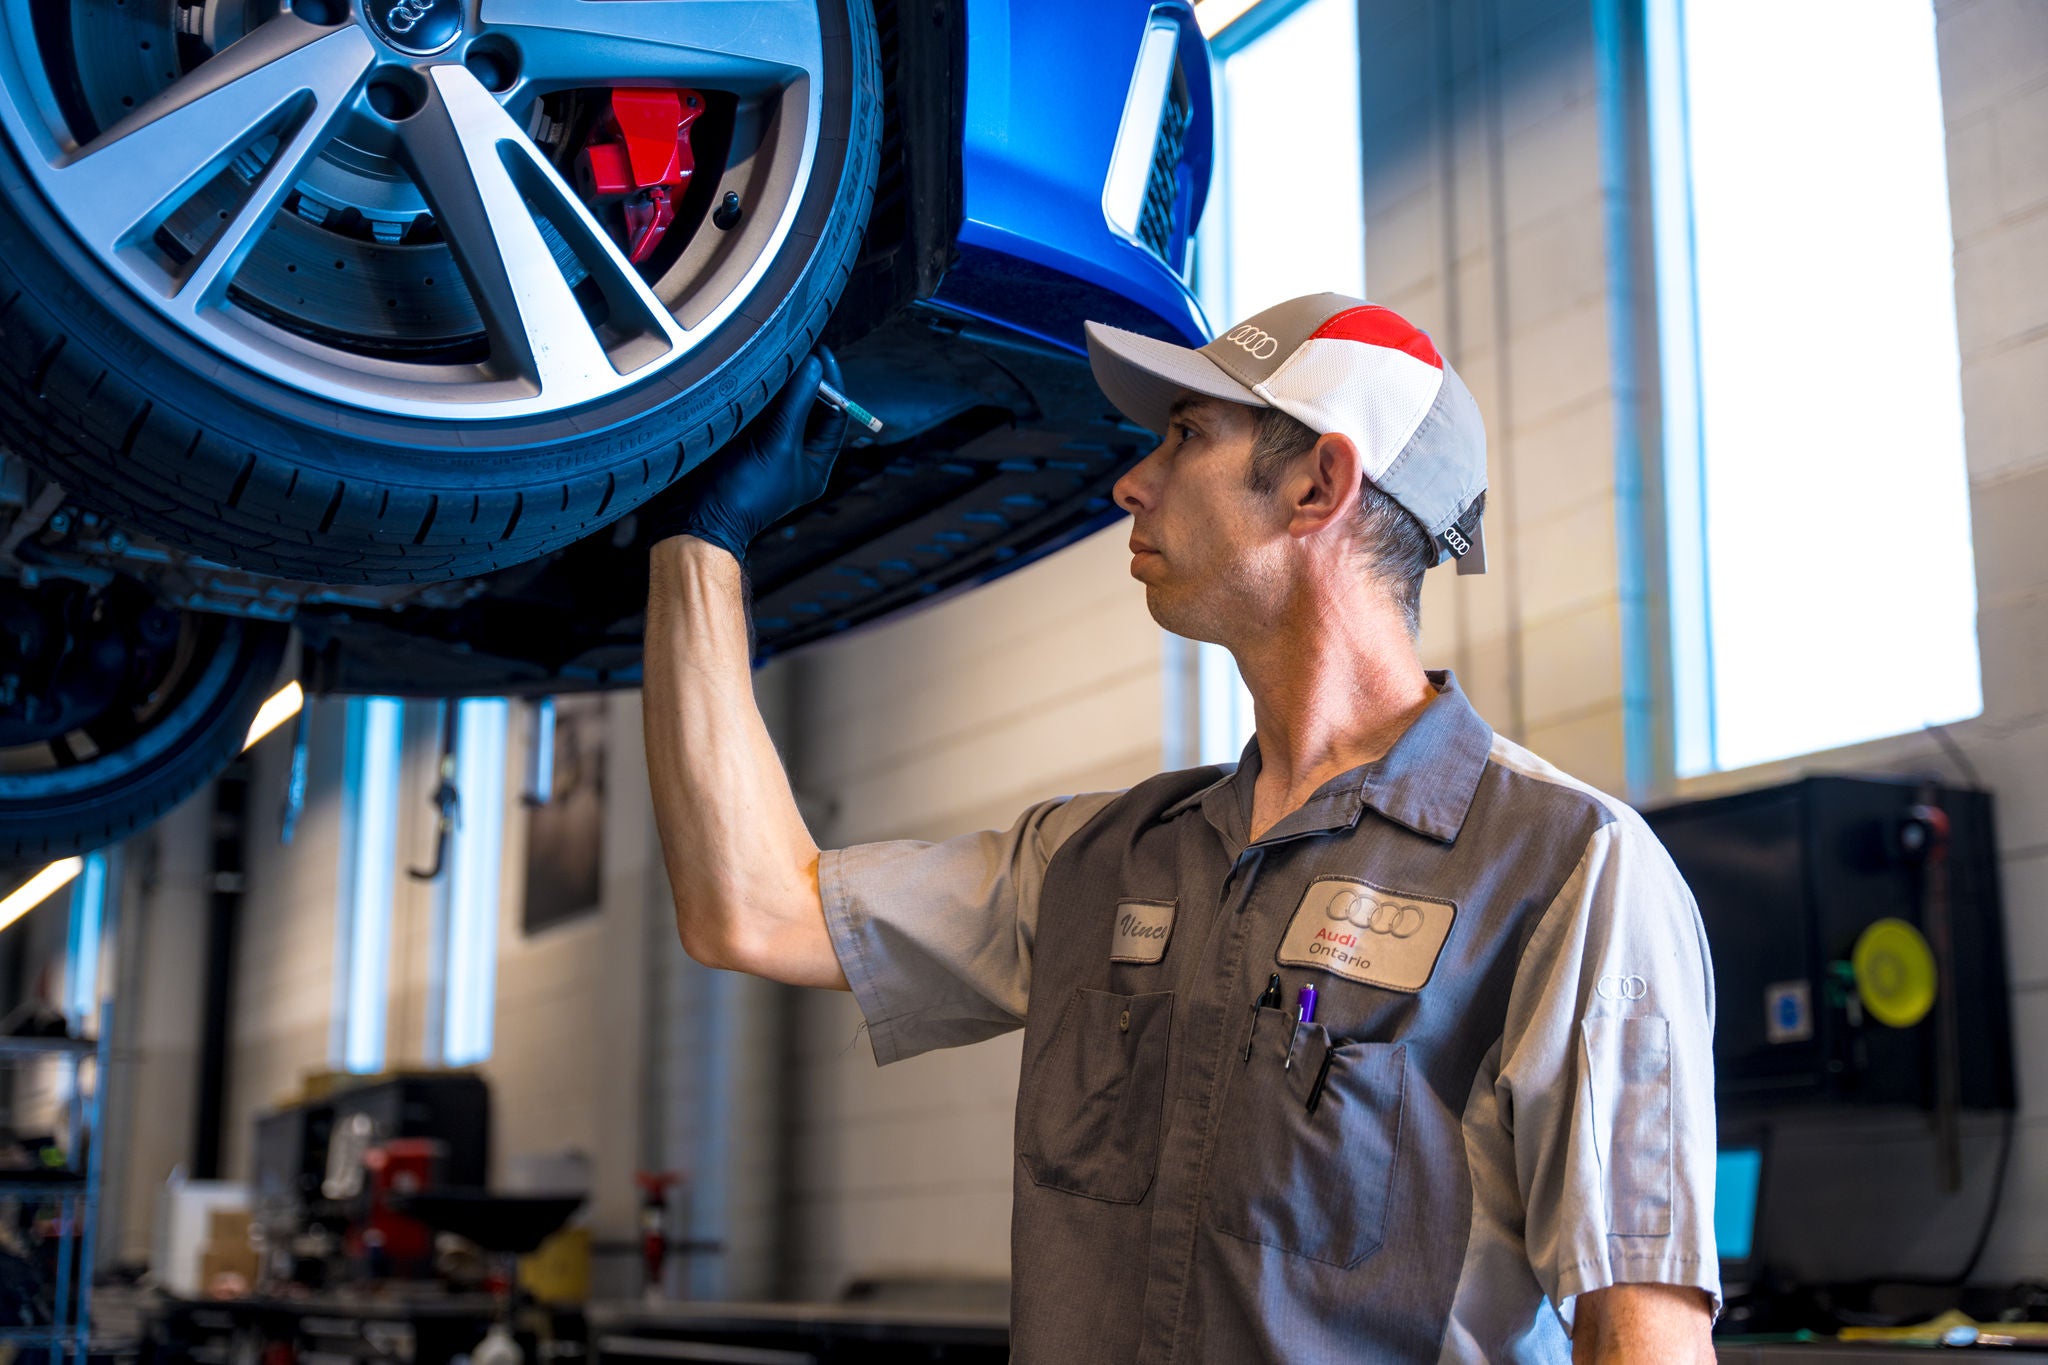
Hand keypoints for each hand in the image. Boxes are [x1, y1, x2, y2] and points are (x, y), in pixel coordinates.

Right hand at [643, 347, 849, 559]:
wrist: (698, 517)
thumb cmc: (744, 492)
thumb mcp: (779, 445)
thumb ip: (798, 403)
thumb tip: (813, 366)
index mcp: (815, 464)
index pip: (836, 417)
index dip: (832, 384)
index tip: (821, 353)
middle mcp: (796, 456)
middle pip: (810, 408)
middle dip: (804, 380)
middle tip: (797, 347)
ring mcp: (769, 448)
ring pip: (782, 406)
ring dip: (780, 384)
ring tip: (775, 356)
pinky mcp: (743, 442)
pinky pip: (758, 411)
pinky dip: (758, 393)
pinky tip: (752, 374)